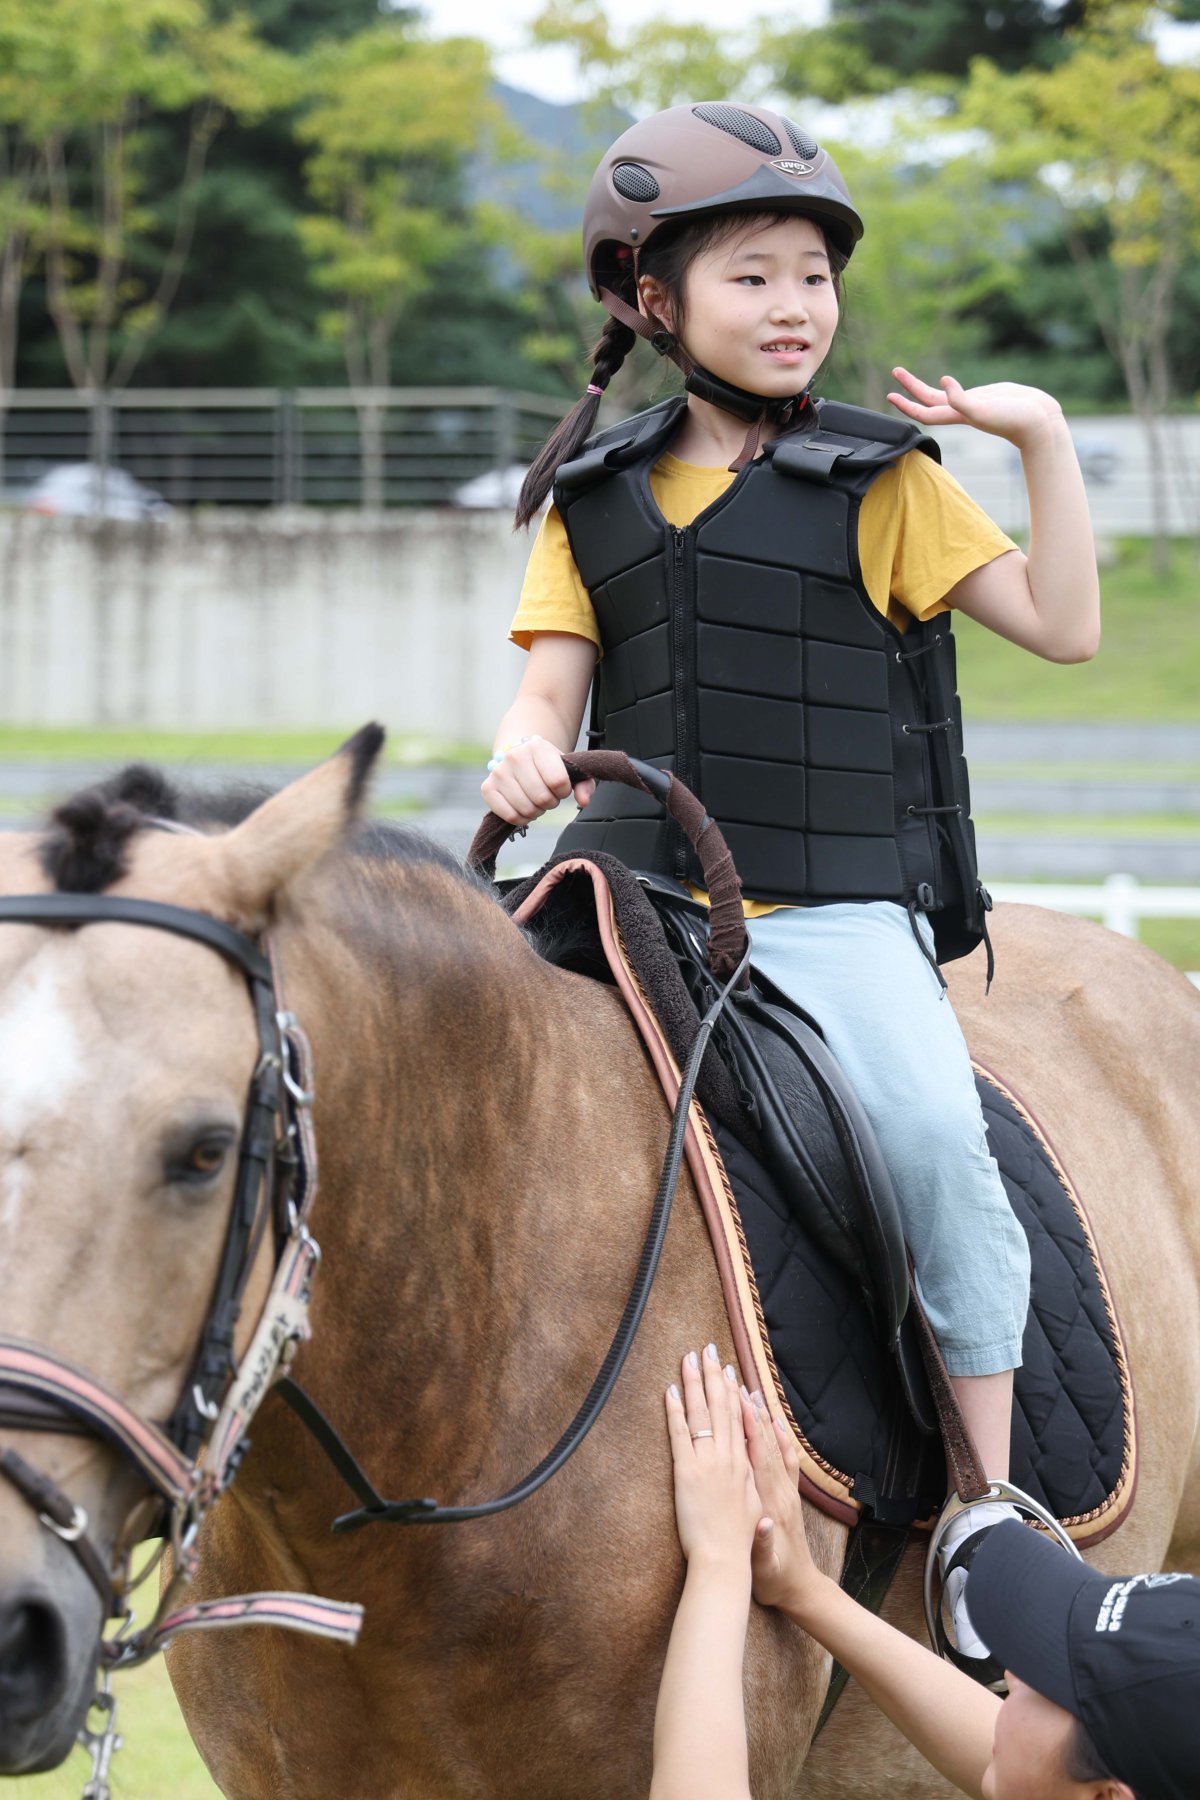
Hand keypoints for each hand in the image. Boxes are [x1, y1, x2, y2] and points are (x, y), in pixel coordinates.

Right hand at [481, 734, 595, 825]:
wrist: (520, 755)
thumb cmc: (547, 765)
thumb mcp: (569, 768)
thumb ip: (584, 784)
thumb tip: (584, 800)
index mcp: (537, 746)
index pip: (558, 781)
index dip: (564, 791)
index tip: (560, 786)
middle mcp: (514, 756)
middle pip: (542, 797)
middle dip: (550, 802)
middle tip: (547, 795)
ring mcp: (499, 772)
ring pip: (526, 808)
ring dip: (536, 811)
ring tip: (535, 800)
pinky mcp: (487, 788)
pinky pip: (509, 815)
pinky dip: (521, 818)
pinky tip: (523, 808)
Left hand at [665, 1346, 760, 1570]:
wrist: (726, 1559)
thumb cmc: (741, 1541)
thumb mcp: (756, 1506)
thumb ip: (752, 1480)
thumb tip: (752, 1463)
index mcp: (744, 1464)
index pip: (739, 1419)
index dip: (734, 1392)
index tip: (730, 1370)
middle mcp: (728, 1457)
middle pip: (721, 1407)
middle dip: (715, 1375)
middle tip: (709, 1350)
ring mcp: (708, 1462)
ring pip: (702, 1413)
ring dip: (695, 1383)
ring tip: (690, 1358)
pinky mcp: (687, 1472)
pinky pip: (679, 1434)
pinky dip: (675, 1411)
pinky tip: (671, 1390)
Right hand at [739, 1391, 818, 1614]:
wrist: (801, 1590)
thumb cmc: (775, 1581)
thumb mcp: (764, 1569)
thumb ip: (760, 1546)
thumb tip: (759, 1526)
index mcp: (770, 1505)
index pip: (758, 1458)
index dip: (748, 1428)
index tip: (736, 1399)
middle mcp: (780, 1492)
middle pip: (764, 1443)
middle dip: (750, 1412)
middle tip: (736, 1382)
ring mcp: (787, 1493)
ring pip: (773, 1447)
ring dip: (761, 1419)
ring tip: (750, 1391)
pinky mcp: (789, 1497)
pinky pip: (785, 1460)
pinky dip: (779, 1438)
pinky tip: (774, 1421)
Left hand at [887, 367, 1063, 449]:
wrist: (1039, 421)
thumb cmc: (1012, 419)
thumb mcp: (983, 409)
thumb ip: (960, 399)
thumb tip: (943, 382)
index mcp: (958, 415)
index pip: (925, 412)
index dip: (907, 405)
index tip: (890, 395)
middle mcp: (962, 411)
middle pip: (929, 400)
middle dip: (911, 387)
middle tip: (895, 370)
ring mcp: (974, 404)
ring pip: (943, 395)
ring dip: (924, 387)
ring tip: (910, 374)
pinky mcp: (987, 396)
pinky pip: (962, 392)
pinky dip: (951, 387)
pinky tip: (947, 383)